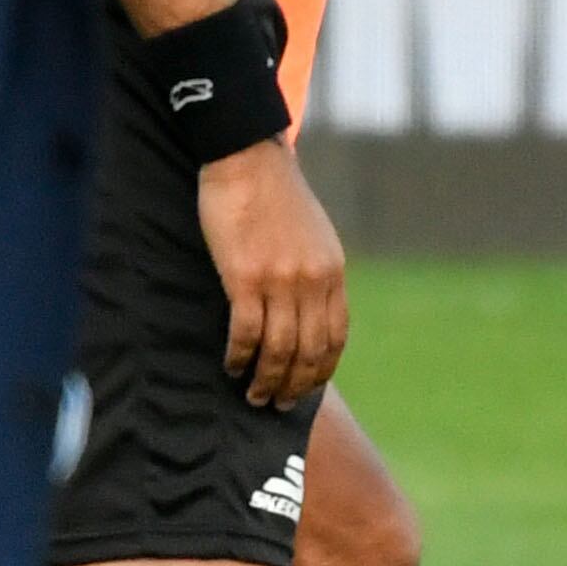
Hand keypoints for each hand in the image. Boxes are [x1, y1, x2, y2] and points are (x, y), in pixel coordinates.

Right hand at [197, 140, 347, 407]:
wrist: (247, 160)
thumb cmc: (275, 197)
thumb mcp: (315, 236)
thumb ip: (317, 273)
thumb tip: (310, 311)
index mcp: (332, 272)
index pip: (335, 336)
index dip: (321, 369)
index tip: (307, 387)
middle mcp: (312, 282)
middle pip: (309, 350)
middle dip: (295, 385)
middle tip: (279, 405)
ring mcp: (280, 281)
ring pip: (278, 349)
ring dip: (267, 381)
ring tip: (254, 396)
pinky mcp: (245, 278)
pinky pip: (246, 332)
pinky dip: (239, 356)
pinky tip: (231, 366)